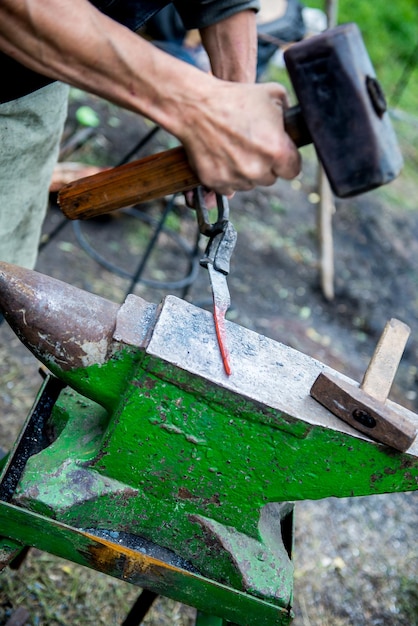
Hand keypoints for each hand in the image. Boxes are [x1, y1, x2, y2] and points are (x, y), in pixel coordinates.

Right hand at [177, 79, 300, 196]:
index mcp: (277, 151)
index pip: (293, 171)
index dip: (287, 161)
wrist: (197, 106)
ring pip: (249, 183)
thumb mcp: (274, 94)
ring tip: (235, 148)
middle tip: (253, 146)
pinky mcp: (216, 182)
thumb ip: (289, 115)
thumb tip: (293, 127)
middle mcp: (258, 169)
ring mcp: (236, 178)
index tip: (280, 154)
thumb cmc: (236, 97)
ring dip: (246, 172)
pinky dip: (227, 176)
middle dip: (265, 165)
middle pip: (270, 178)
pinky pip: (228, 187)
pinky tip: (222, 155)